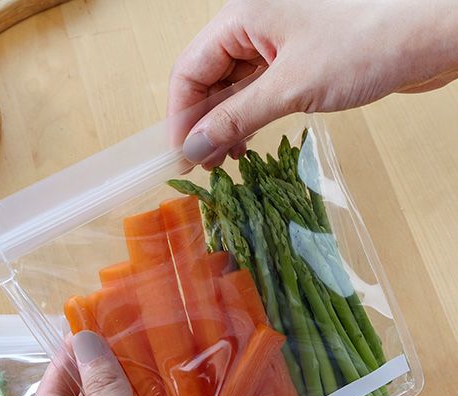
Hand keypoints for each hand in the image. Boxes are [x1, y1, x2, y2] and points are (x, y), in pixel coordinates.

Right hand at [168, 0, 457, 167]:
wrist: (430, 35)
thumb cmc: (367, 44)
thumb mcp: (290, 87)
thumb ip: (236, 118)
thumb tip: (195, 145)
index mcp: (244, 13)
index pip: (191, 67)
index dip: (181, 114)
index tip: (181, 153)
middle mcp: (255, 22)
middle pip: (210, 76)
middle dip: (203, 122)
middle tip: (202, 165)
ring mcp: (278, 40)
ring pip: (235, 85)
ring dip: (226, 124)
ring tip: (223, 161)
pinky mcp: (299, 57)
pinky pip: (260, 89)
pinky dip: (250, 117)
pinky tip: (247, 142)